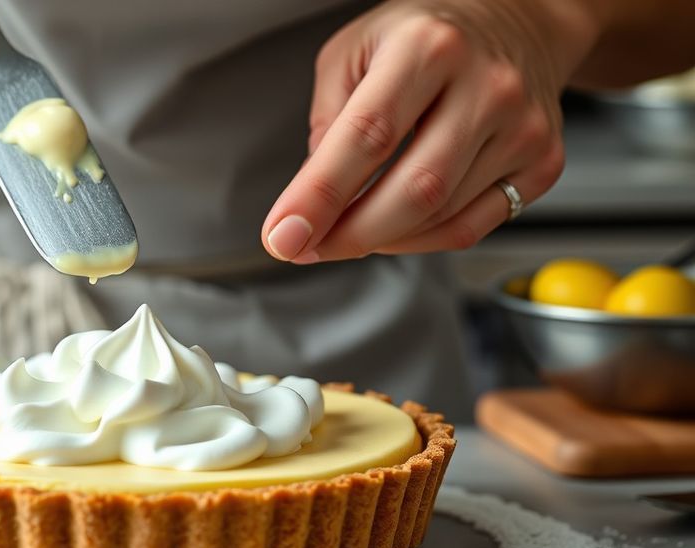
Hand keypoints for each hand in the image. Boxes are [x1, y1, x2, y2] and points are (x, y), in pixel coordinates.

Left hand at [261, 0, 599, 262]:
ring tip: (342, 232)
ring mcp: (523, 128)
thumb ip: (328, 121)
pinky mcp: (542, 163)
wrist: (520, 20)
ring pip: (439, 217)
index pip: (367, 136)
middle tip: (305, 247)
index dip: (320, 195)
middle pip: (414, 189)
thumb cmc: (425, 37)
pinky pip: (469, 228)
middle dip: (348, 234)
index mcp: (428, 47)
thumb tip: (314, 199)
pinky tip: (391, 229)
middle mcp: (486, 85)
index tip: (284, 235)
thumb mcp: (354, 50)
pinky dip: (419, 240)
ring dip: (378, 239)